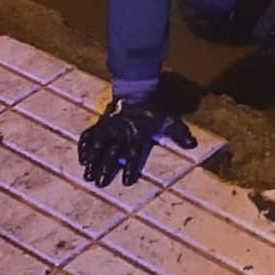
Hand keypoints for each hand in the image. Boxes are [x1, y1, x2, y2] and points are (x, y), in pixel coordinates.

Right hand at [77, 91, 197, 187]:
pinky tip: (82, 159)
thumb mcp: (169, 119)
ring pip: (98, 145)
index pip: (134, 153)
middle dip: (106, 168)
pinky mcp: (100, 123)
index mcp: (138, 133)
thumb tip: (193, 145)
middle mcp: (121, 132)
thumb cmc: (154, 110)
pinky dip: (84, 146)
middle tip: (100, 183)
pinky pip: (89, 135)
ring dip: (93, 161)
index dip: (131, 167)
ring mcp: (109, 127)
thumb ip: (179, 133)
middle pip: (112, 152)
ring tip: (87, 175)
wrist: (137, 91)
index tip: (127, 182)